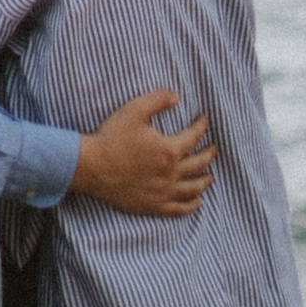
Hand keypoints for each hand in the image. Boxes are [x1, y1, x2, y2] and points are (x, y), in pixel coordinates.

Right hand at [71, 88, 213, 216]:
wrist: (92, 167)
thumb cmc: (112, 138)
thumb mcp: (134, 110)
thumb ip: (158, 100)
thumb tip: (177, 96)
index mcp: (169, 150)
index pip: (194, 136)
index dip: (202, 126)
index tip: (205, 120)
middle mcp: (171, 174)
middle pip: (200, 164)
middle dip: (210, 153)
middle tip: (214, 148)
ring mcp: (164, 193)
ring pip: (194, 189)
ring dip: (205, 181)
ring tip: (209, 176)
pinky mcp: (154, 207)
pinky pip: (180, 210)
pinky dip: (192, 205)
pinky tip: (196, 201)